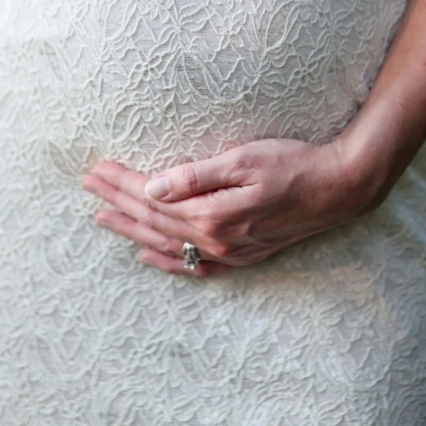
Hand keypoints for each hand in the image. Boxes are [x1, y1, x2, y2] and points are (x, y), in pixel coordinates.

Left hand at [82, 137, 380, 276]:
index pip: (152, 197)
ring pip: (167, 241)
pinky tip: (147, 255)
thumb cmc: (292, 164)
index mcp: (211, 213)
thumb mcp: (243, 159)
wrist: (338, 188)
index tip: (96, 170)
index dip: (121, 183)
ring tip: (102, 218)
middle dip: (117, 202)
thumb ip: (195, 176)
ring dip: (132, 228)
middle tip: (87, 186)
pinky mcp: (242, 254)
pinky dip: (166, 260)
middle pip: (153, 220)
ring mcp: (229, 252)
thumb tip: (152, 187)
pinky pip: (194, 265)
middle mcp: (216, 239)